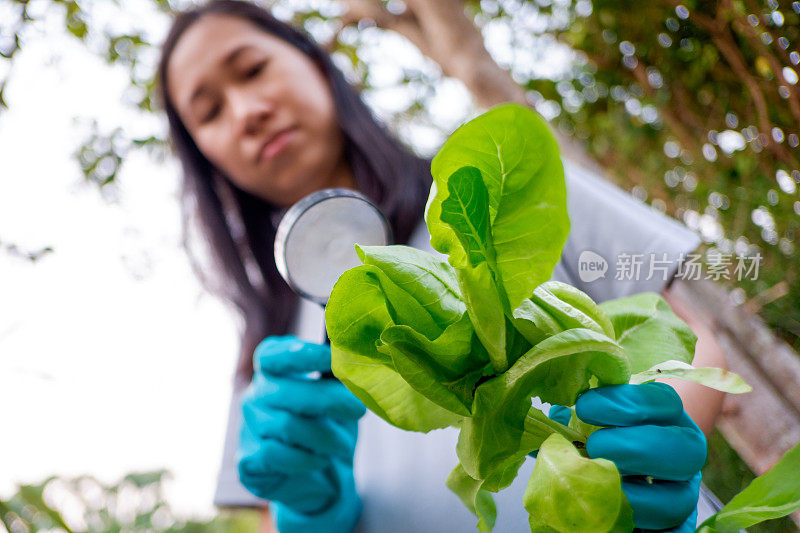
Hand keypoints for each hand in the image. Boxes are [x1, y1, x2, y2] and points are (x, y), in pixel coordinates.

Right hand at [236, 335, 365, 532]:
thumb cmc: (329, 427)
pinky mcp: (248, 460)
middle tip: (359, 410)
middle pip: (286, 391)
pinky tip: (320, 460)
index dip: (301, 354)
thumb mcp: (340, 399)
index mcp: (275, 371)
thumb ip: (342, 379)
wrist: (319, 478)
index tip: (331, 358)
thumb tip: (355, 362)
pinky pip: (276, 454)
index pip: (274, 354)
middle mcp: (255, 394)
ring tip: (343, 445)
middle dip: (329, 400)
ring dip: (324, 437)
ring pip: (285, 425)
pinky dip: (306, 459)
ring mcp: (248, 427)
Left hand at [574, 383, 706, 531]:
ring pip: (681, 499)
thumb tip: (556, 417)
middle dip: (636, 447)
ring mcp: (685, 491)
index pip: (665, 401)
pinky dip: (648, 530)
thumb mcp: (590, 418)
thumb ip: (576, 415)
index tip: (585, 407)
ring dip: (634, 495)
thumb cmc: (599, 435)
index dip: (626, 402)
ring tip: (598, 487)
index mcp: (667, 415)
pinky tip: (615, 517)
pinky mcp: (678, 524)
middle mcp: (684, 452)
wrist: (617, 472)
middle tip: (595, 447)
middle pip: (686, 449)